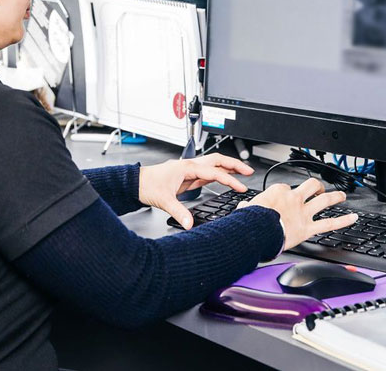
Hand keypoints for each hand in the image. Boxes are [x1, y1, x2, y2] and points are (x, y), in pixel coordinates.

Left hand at [139, 154, 253, 229]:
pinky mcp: (187, 176)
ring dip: (228, 167)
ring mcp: (189, 169)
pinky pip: (207, 172)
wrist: (136, 183)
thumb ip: (179, 212)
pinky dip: (219, 174)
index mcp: (187, 167)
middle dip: (235, 165)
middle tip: (249, 171)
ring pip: (213, 164)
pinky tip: (224, 179)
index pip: (214, 172)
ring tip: (242, 172)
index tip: (241, 187)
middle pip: (218, 160)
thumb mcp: (164, 200)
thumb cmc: (147, 185)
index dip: (230, 180)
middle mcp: (190, 165)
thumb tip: (189, 224)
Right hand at [237, 178, 357, 249]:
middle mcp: (293, 199)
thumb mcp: (246, 208)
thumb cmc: (251, 220)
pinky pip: (330, 223)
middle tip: (320, 188)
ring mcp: (303, 212)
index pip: (286, 187)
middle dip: (318, 186)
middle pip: (310, 186)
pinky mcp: (308, 228)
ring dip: (335, 196)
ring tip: (341, 196)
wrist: (256, 230)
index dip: (288, 192)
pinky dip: (344, 220)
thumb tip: (244, 208)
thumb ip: (248, 206)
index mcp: (278, 192)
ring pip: (324, 199)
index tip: (287, 196)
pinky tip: (353, 218)